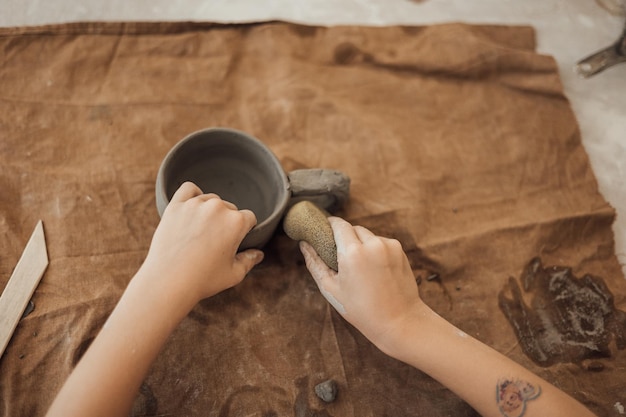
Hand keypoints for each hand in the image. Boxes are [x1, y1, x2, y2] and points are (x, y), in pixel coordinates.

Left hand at [142, 182, 263, 305]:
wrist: (168, 282)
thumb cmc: (203, 280)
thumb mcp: (234, 274)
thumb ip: (249, 260)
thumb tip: (259, 254)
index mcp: (237, 222)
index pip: (249, 218)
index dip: (245, 231)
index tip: (236, 241)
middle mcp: (218, 208)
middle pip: (230, 208)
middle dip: (227, 222)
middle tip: (215, 241)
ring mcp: (195, 204)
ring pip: (211, 200)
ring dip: (211, 211)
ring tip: (202, 231)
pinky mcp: (175, 206)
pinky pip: (188, 189)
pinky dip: (192, 195)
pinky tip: (192, 208)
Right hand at [300, 217, 423, 349]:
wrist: (398, 321)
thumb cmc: (361, 310)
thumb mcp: (331, 289)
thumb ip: (315, 263)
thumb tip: (304, 244)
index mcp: (352, 253)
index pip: (339, 225)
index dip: (330, 224)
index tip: (325, 228)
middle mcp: (372, 244)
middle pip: (353, 228)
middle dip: (346, 237)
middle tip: (341, 255)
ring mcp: (388, 246)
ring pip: (368, 235)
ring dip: (361, 243)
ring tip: (360, 266)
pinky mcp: (399, 250)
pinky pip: (382, 243)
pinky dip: (375, 250)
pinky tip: (375, 269)